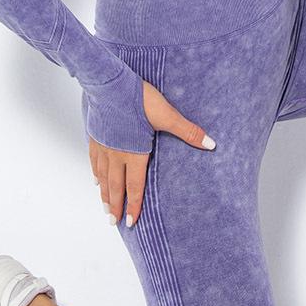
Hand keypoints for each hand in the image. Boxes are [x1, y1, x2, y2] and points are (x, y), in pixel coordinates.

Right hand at [90, 80, 215, 228]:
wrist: (106, 82)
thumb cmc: (137, 98)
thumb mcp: (166, 114)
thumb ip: (187, 131)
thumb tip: (211, 144)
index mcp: (134, 153)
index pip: (134, 186)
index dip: (133, 205)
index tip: (131, 223)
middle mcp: (116, 153)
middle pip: (115, 186)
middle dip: (115, 206)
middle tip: (113, 223)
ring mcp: (103, 145)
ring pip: (102, 176)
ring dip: (104, 193)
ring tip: (105, 207)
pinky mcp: (95, 134)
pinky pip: (94, 160)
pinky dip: (96, 172)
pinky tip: (96, 178)